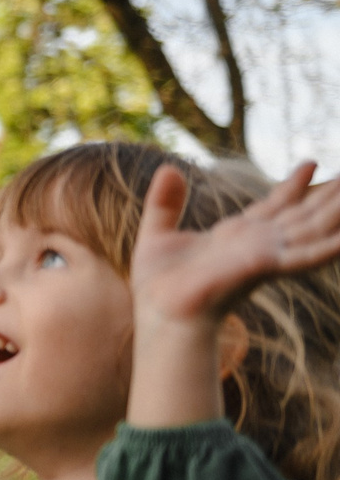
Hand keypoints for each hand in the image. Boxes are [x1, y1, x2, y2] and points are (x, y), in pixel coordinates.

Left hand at [132, 161, 339, 326]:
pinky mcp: (262, 267)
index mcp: (236, 235)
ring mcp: (264, 255)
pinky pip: (303, 257)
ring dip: (335, 212)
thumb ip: (165, 203)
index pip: (274, 205)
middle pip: (303, 214)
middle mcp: (258, 244)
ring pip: (311, 228)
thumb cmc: (159, 287)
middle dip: (327, 195)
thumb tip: (168, 168)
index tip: (312, 162)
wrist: (160, 317)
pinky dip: (327, 248)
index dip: (293, 185)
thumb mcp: (158, 235)